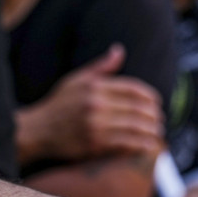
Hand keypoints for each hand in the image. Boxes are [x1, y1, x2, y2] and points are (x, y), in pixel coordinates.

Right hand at [14, 44, 163, 164]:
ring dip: (151, 131)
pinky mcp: (93, 143)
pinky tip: (148, 146)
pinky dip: (140, 144)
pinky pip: (124, 143)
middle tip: (161, 120)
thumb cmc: (58, 105)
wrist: (37, 131)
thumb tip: (119, 50)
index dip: (149, 96)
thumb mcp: (76, 80)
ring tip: (158, 134)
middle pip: (137, 107)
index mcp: (94, 86)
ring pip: (134, 126)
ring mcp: (95, 124)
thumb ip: (100, 67)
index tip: (157, 102)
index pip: (132, 88)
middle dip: (153, 115)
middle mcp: (96, 103)